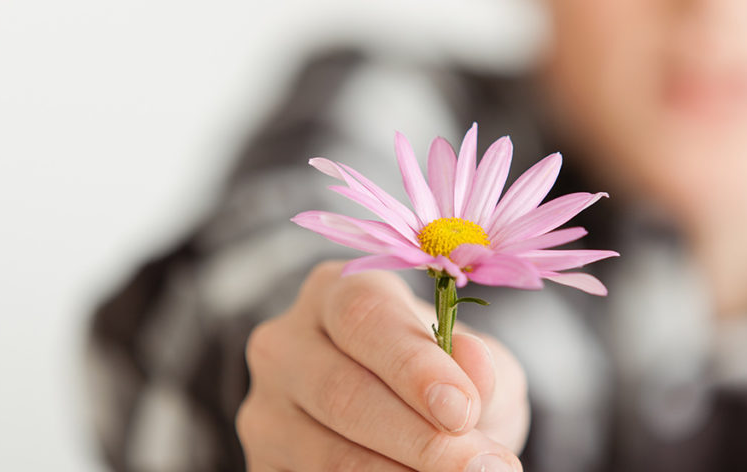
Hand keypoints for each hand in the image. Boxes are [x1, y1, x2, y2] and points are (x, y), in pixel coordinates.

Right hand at [237, 261, 529, 470]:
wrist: (412, 428)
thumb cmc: (444, 381)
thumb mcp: (478, 364)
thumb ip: (481, 364)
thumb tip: (473, 362)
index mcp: (336, 292)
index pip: (363, 316)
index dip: (413, 365)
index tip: (462, 410)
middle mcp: (285, 344)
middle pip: (342, 393)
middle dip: (421, 438)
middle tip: (483, 466)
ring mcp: (266, 409)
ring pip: (329, 454)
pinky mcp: (263, 463)